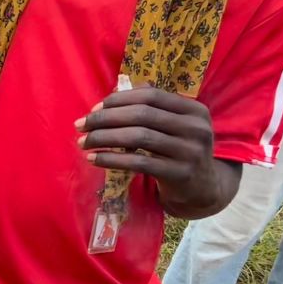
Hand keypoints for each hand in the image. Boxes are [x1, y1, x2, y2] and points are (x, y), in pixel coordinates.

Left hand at [76, 87, 225, 210]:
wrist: (201, 189)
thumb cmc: (178, 152)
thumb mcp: (174, 127)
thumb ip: (151, 109)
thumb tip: (112, 94)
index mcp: (194, 110)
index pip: (151, 95)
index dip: (119, 99)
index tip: (94, 108)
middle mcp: (195, 128)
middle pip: (141, 115)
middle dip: (105, 118)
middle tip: (81, 125)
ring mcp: (189, 152)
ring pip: (138, 137)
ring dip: (104, 138)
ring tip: (83, 142)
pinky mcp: (179, 174)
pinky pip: (138, 163)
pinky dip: (112, 159)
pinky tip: (94, 158)